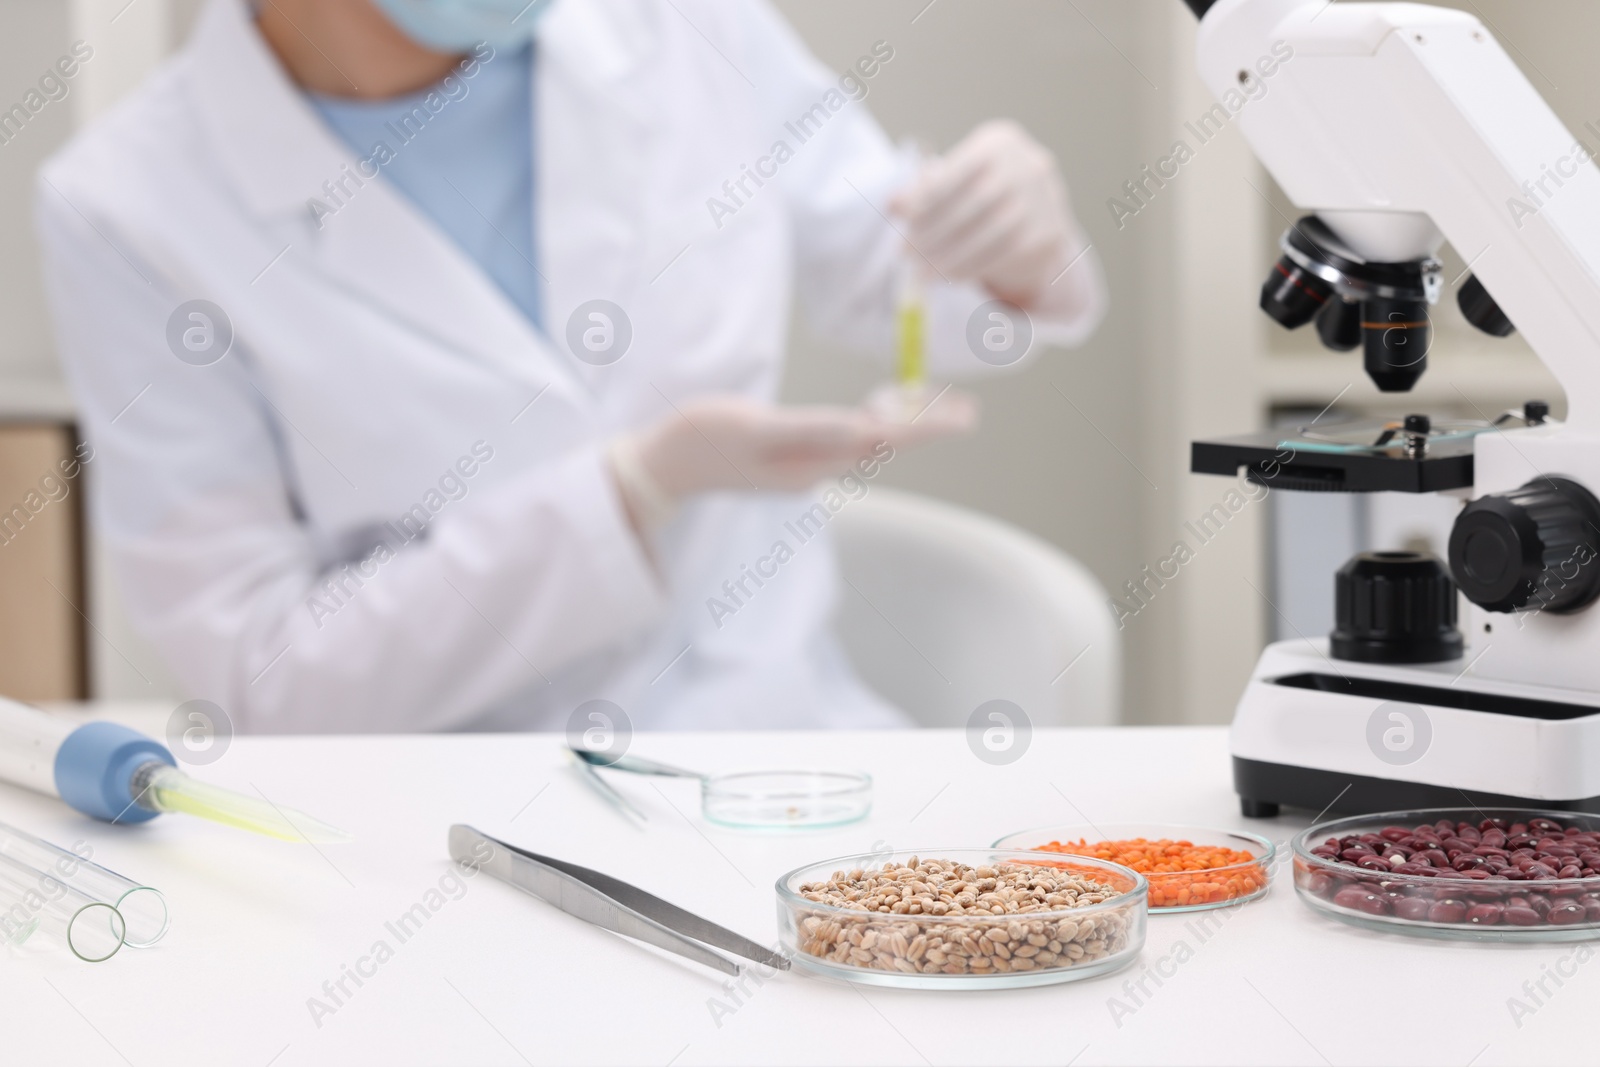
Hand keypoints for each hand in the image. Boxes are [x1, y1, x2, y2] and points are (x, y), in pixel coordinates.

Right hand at [634, 394, 972, 495]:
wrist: (663, 465)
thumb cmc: (703, 439)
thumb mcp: (757, 427)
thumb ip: (812, 427)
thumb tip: (867, 428)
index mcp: (813, 461)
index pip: (884, 440)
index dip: (926, 426)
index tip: (964, 416)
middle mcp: (815, 468)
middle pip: (883, 444)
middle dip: (925, 426)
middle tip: (966, 409)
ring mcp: (802, 464)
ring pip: (866, 443)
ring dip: (902, 425)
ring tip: (935, 407)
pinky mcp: (788, 456)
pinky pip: (843, 441)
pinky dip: (869, 423)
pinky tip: (876, 410)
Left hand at [890, 120, 1085, 308]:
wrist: (1039, 214)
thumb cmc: (986, 191)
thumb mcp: (960, 178)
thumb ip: (928, 189)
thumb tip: (894, 204)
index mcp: (1000, 143)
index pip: (958, 170)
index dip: (926, 195)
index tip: (900, 216)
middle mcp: (1028, 166)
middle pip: (972, 204)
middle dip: (933, 232)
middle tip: (904, 252)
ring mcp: (1043, 201)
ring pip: (988, 235)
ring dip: (948, 257)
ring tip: (921, 272)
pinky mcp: (1048, 234)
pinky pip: (1003, 255)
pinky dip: (970, 268)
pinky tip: (947, 276)